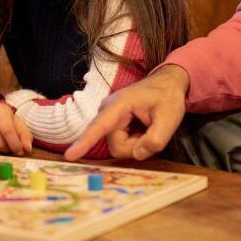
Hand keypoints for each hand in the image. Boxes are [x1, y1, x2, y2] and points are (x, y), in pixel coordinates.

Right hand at [65, 65, 189, 160]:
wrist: (165, 84)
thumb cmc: (166, 97)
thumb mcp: (170, 117)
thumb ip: (156, 139)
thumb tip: (139, 154)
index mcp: (119, 105)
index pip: (99, 126)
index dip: (84, 142)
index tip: (69, 155)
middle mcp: (107, 112)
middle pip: (117, 146)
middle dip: (137, 146)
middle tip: (154, 130)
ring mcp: (108, 119)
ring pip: (119, 148)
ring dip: (137, 144)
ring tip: (148, 127)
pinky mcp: (111, 125)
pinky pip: (121, 144)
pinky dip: (135, 142)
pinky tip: (142, 128)